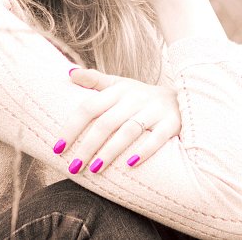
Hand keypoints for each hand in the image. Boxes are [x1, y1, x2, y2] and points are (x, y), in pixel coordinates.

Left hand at [53, 67, 180, 174]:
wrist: (183, 96)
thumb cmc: (142, 96)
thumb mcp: (120, 85)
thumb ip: (95, 80)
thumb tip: (69, 72)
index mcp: (119, 90)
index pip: (90, 107)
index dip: (72, 127)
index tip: (58, 148)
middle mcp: (136, 98)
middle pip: (106, 122)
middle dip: (87, 146)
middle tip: (73, 167)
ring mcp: (154, 110)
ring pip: (129, 131)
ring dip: (110, 151)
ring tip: (95, 169)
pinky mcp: (172, 123)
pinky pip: (157, 138)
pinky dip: (144, 151)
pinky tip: (130, 165)